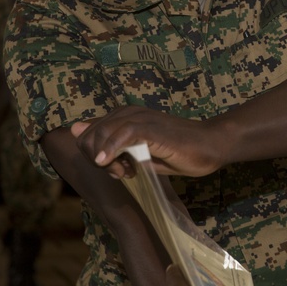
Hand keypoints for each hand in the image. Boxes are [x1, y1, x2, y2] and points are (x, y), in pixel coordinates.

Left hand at [69, 106, 225, 178]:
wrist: (210, 146)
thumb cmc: (178, 152)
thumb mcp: (140, 153)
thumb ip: (110, 144)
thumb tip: (76, 131)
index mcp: (125, 116)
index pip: (88, 133)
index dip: (92, 155)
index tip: (113, 171)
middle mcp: (129, 112)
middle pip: (91, 134)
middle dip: (95, 158)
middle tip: (120, 173)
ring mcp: (141, 118)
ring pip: (104, 132)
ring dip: (106, 157)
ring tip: (123, 172)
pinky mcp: (152, 127)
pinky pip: (124, 133)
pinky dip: (112, 148)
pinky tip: (110, 163)